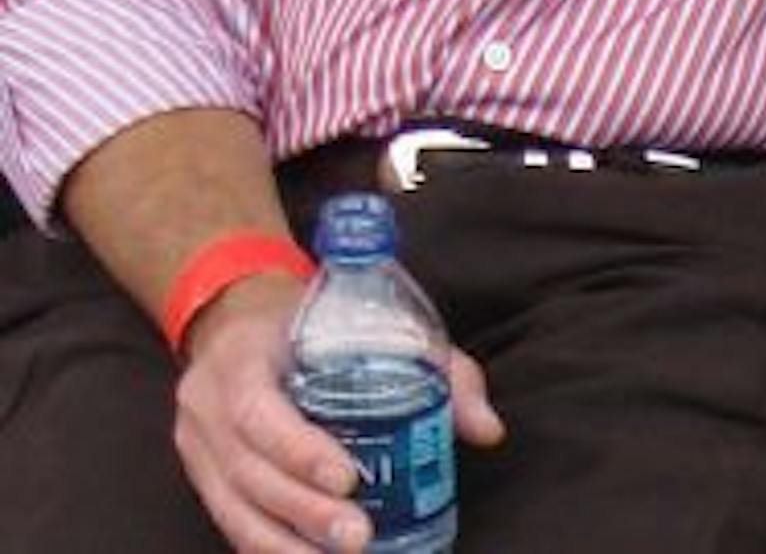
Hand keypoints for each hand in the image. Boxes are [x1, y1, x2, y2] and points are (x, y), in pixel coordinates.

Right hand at [173, 277, 503, 552]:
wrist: (235, 316)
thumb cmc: (314, 322)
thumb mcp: (369, 321)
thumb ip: (434, 368)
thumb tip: (486, 429)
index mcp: (242, 357)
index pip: (260, 411)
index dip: (299, 451)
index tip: (346, 480)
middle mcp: (207, 405)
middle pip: (248, 471)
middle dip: (303, 511)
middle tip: (357, 538)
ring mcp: (197, 445)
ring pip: (233, 508)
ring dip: (284, 545)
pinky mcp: (201, 475)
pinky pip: (228, 521)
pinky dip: (265, 547)